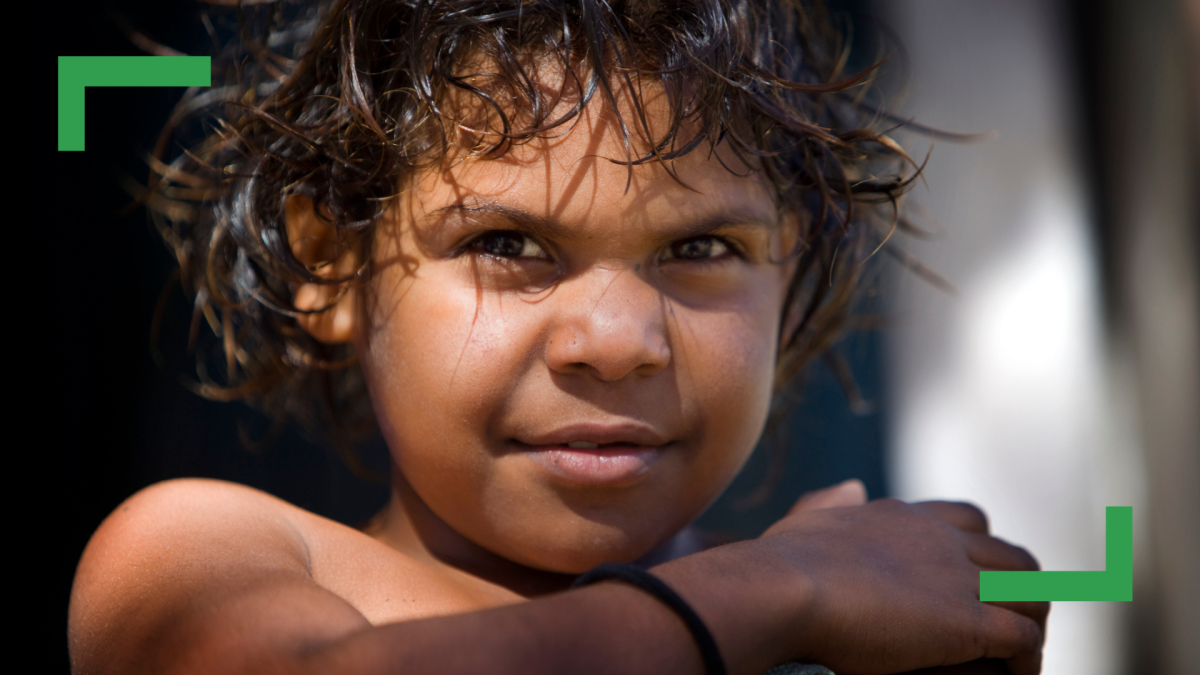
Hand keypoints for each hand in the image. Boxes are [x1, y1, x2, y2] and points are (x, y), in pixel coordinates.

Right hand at [752, 485, 1046, 674]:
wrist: (783, 588)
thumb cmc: (777, 564)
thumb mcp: (804, 522)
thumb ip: (827, 505)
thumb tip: (848, 489)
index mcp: (901, 517)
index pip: (969, 521)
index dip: (980, 552)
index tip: (973, 585)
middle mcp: (938, 539)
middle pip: (1013, 556)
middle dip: (1018, 592)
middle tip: (1005, 632)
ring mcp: (957, 578)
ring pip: (1034, 592)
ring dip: (1031, 626)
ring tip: (1014, 663)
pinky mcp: (968, 621)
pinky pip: (1024, 639)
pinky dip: (1027, 662)